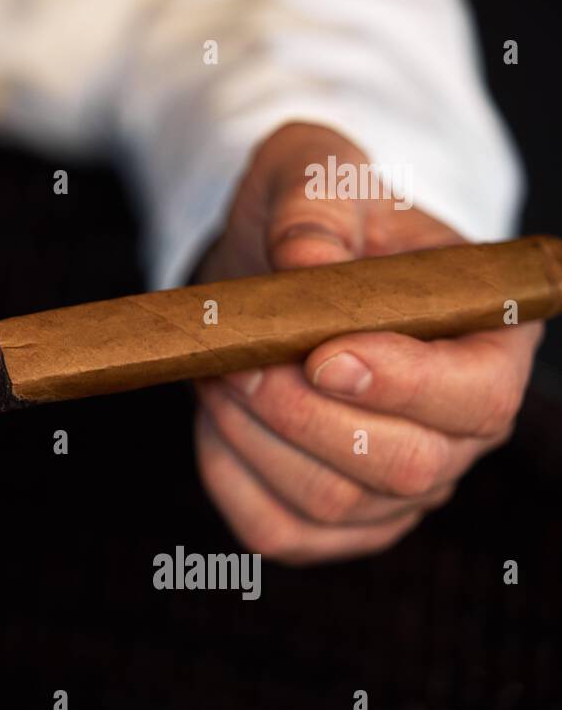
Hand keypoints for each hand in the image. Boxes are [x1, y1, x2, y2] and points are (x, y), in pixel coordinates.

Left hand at [193, 124, 540, 563]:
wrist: (274, 267)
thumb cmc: (316, 219)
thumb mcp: (316, 178)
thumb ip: (313, 211)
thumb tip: (304, 263)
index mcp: (492, 340)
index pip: (476, 396)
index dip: (402, 385)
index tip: (322, 354)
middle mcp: (461, 431)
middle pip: (403, 466)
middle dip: (303, 413)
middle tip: (238, 358)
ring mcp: (402, 487)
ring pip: (332, 502)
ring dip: (255, 437)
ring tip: (219, 371)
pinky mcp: (335, 521)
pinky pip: (279, 531)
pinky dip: (230, 478)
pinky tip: (217, 417)